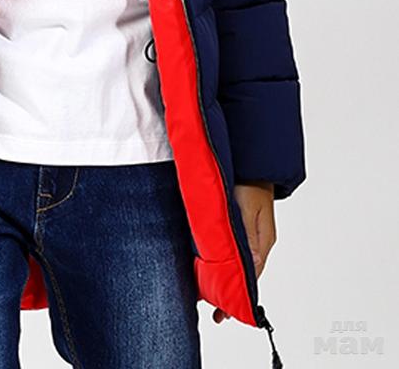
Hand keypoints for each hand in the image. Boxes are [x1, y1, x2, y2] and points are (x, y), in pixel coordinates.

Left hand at [212, 180, 275, 324]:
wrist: (250, 161)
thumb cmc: (250, 183)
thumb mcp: (248, 210)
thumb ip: (248, 236)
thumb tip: (251, 266)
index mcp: (263, 242)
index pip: (252, 276)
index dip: (238, 295)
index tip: (225, 312)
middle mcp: (258, 242)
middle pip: (244, 273)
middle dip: (230, 292)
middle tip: (215, 311)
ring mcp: (249, 234)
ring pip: (238, 262)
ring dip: (226, 276)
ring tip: (210, 294)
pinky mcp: (239, 224)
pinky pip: (233, 248)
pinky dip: (224, 260)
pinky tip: (211, 265)